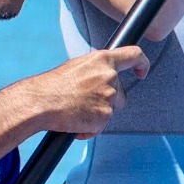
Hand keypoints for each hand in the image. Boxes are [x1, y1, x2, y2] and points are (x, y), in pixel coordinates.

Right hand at [22, 47, 142, 135]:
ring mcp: (109, 97)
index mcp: (103, 60)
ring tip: (76, 110)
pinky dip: (90, 128)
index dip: (142, 64)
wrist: (40, 102)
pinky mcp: (104, 116)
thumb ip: (95, 70)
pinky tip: (74, 122)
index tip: (142, 72)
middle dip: (109, 100)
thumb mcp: (77, 67)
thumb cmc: (53, 85)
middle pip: (121, 93)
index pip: (134, 55)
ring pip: (111, 110)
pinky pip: (101, 126)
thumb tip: (104, 76)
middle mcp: (110, 77)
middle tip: (87, 102)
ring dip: (97, 114)